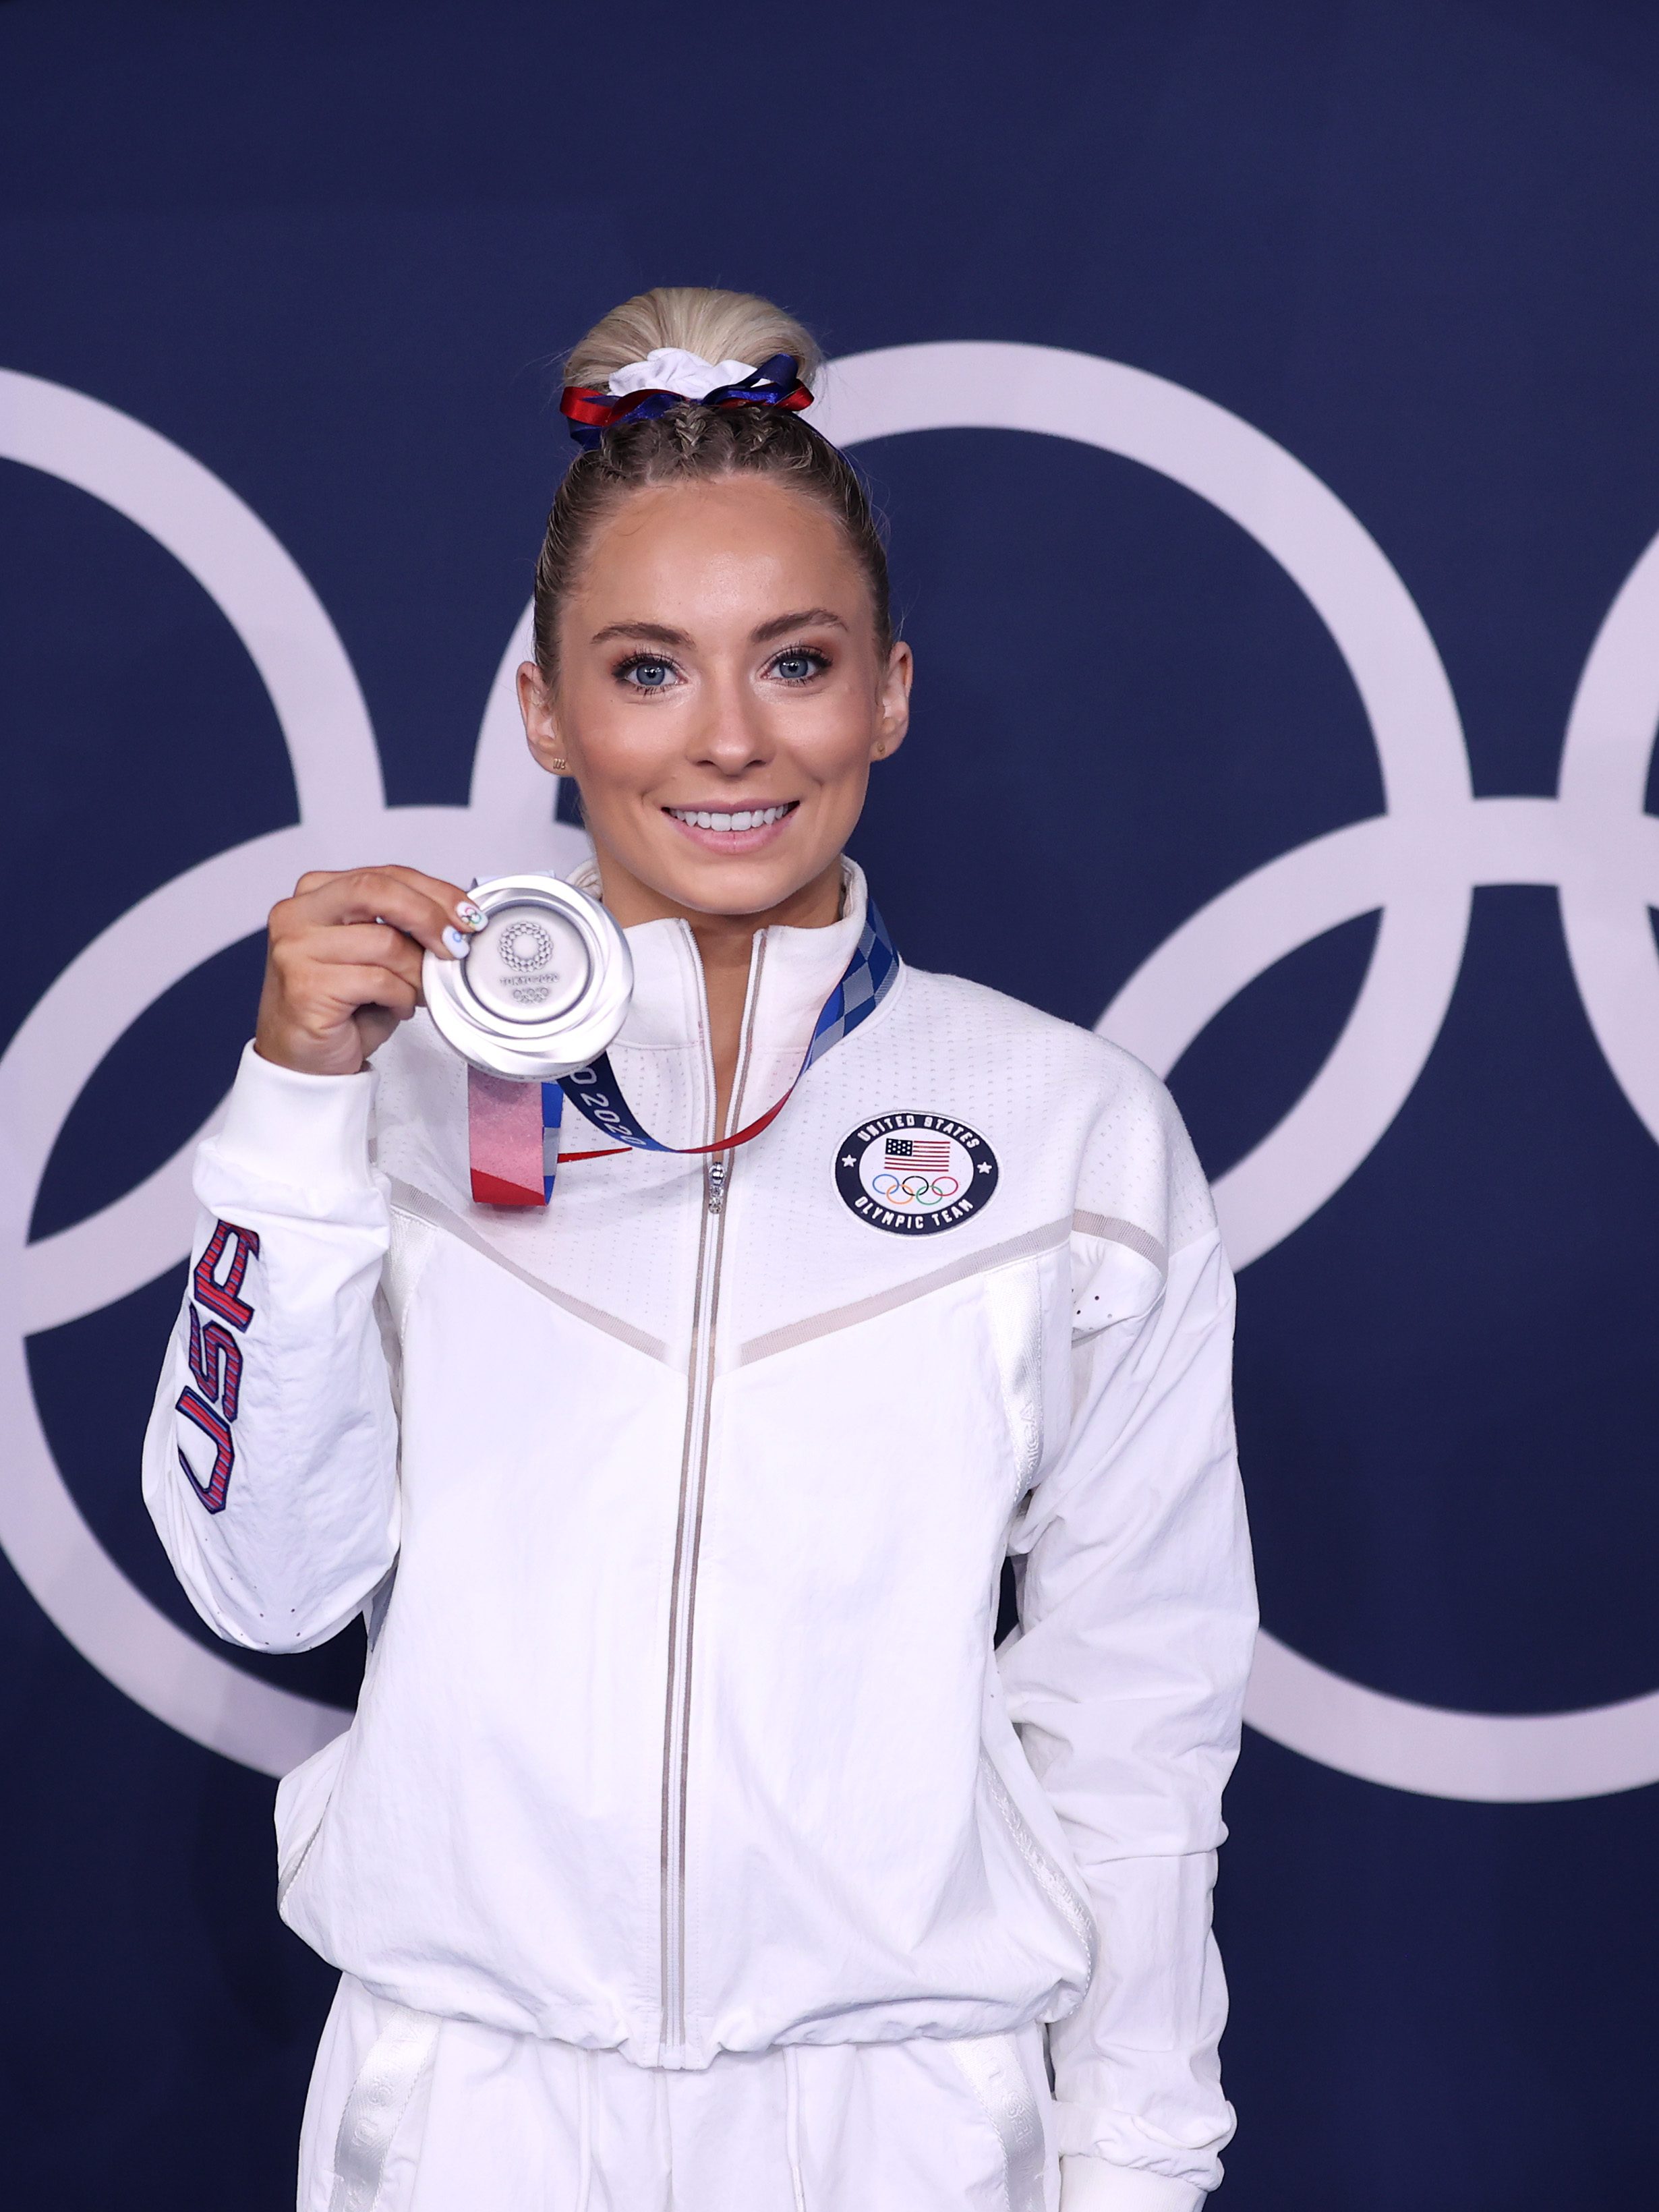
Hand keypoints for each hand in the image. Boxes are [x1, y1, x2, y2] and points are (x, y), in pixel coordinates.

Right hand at [254, 865, 481, 1075]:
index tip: (466, 913)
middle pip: (376, 890)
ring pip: (385, 942)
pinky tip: (396, 1007)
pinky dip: (401, 997)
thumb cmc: (342, 1007)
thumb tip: (456, 920)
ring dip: (416, 972)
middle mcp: (297, 914)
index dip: (433, 891)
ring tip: (416, 992)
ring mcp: (296, 949)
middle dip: (428, 915)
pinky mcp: (305, 986)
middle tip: (456, 944)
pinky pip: (378, 981)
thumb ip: (401, 927)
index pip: (383, 875)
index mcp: (315, 894)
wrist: (304, 1060)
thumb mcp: (376, 955)